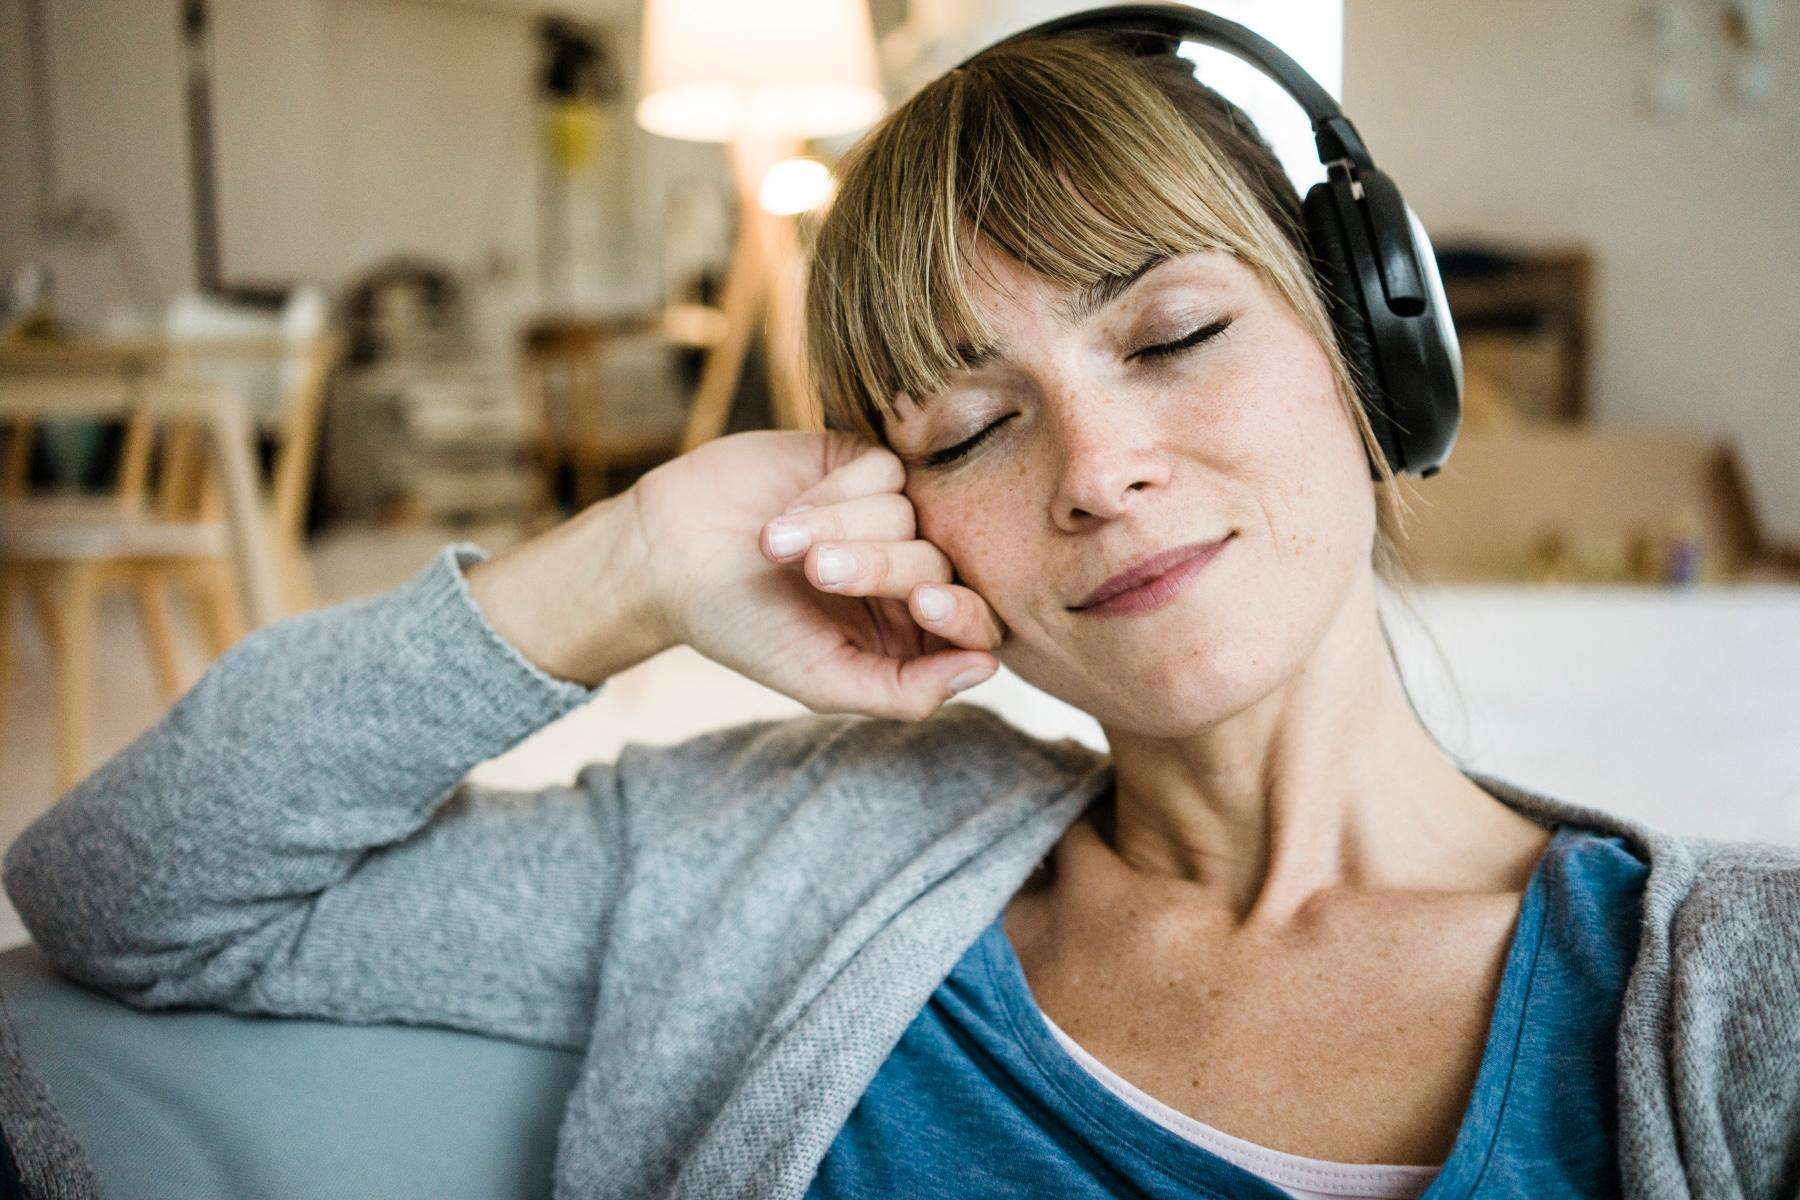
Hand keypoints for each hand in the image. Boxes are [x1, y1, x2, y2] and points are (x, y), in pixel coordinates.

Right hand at [631, 429, 1006, 719]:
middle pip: (940, 562)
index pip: (976, 623)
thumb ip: (904, 690)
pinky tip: (792, 507)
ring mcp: (888, 514)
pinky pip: (887, 468)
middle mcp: (908, 571)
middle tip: (817, 573)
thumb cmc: (742, 628)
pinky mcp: (861, 462)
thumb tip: (987, 668)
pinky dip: (837, 489)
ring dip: (840, 527)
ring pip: (910, 512)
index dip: (959, 610)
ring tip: (776, 543)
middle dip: (878, 566)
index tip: (923, 602)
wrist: (667, 556)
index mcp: (909, 634)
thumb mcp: (820, 678)